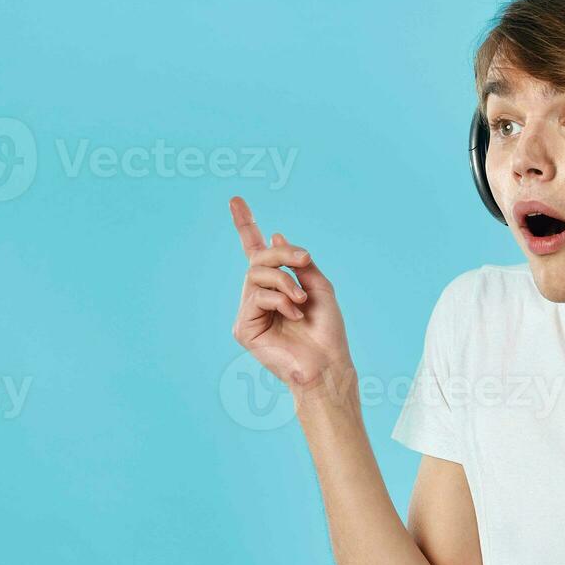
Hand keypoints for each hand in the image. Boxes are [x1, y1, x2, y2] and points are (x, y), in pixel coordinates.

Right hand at [229, 196, 351, 392]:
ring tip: (302, 300)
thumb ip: (299, 263)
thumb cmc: (327, 331)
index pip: (257, 252)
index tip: (236, 200)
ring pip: (256, 274)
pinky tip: (294, 315)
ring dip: (285, 281)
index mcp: (277, 287)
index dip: (246, 226)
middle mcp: (260, 297)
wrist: (328, 364)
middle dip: (282, 253)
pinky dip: (280, 300)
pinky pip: (256, 296)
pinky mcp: (244, 328)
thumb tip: (275, 234)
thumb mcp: (319, 287)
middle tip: (305, 259)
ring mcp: (250, 312)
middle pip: (258, 259)